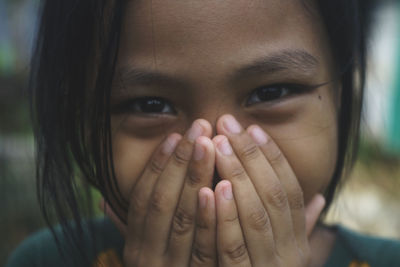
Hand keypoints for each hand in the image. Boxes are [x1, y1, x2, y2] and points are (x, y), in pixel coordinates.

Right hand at [101, 119, 217, 266]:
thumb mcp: (143, 253)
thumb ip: (129, 227)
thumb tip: (103, 201)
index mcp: (135, 247)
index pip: (144, 199)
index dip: (159, 165)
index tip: (175, 135)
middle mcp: (148, 258)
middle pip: (164, 203)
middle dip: (182, 163)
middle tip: (199, 127)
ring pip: (184, 221)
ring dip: (196, 179)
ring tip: (211, 144)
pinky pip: (208, 248)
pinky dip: (212, 217)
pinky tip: (220, 188)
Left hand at [212, 115, 324, 266]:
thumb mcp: (284, 253)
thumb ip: (300, 226)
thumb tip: (319, 200)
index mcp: (298, 241)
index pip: (291, 190)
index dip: (273, 158)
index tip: (253, 128)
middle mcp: (290, 253)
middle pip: (273, 195)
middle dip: (250, 156)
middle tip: (225, 124)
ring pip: (256, 216)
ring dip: (237, 177)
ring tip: (217, 144)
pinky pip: (234, 249)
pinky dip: (225, 218)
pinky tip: (212, 189)